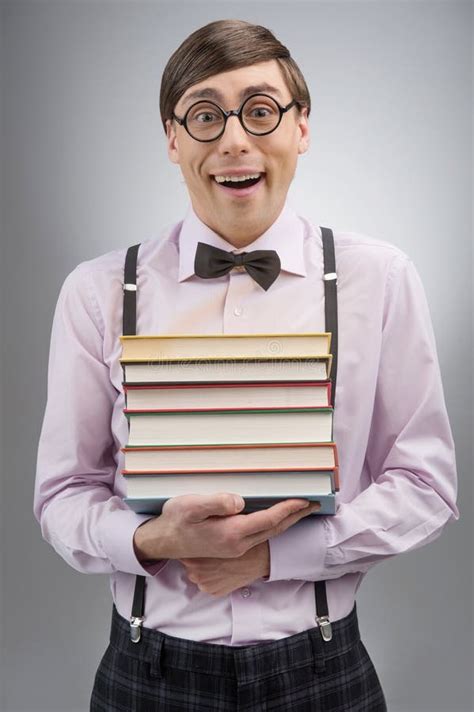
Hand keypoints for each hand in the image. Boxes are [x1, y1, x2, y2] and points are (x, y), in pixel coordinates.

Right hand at [133, 493, 320, 560]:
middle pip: (274, 529)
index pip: (269, 519)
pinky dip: (273, 525)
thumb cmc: (176, 520)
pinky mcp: (230, 547)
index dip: (288, 508)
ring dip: (286, 521)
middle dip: (295, 516)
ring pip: (268, 534)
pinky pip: (259, 535)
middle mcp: (237, 544)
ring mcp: (235, 548)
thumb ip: (216, 502)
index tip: (305, 498)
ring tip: (300, 509)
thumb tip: (240, 501)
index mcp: (232, 533)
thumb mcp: (191, 506)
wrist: (163, 542)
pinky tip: (275, 518)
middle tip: (314, 504)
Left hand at [178, 541, 269, 596]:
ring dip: (205, 572)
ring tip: (219, 563)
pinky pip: (209, 585)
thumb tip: (191, 535)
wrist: (256, 558)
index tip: (197, 546)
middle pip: (190, 565)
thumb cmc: (237, 544)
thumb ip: (201, 538)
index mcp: (193, 556)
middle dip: (198, 560)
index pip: (183, 553)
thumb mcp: (216, 534)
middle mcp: (195, 571)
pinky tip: (223, 572)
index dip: (191, 548)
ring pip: (198, 576)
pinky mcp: (213, 592)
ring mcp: (204, 583)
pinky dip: (214, 580)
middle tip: (211, 555)